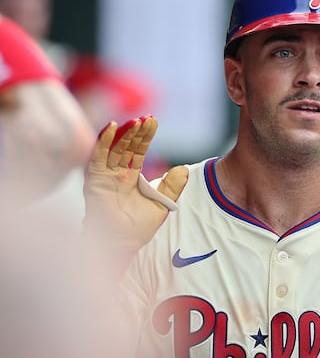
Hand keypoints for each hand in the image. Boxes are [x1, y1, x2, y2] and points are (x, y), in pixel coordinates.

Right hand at [83, 115, 187, 251]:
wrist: (122, 244)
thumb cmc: (138, 228)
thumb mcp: (161, 204)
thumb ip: (172, 186)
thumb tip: (184, 168)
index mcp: (131, 177)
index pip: (138, 150)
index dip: (145, 136)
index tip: (153, 120)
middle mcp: (116, 174)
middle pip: (127, 146)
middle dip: (136, 132)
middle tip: (147, 118)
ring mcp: (105, 176)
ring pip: (113, 149)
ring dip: (123, 134)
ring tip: (134, 121)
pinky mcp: (94, 181)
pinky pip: (97, 158)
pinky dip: (103, 142)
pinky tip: (111, 128)